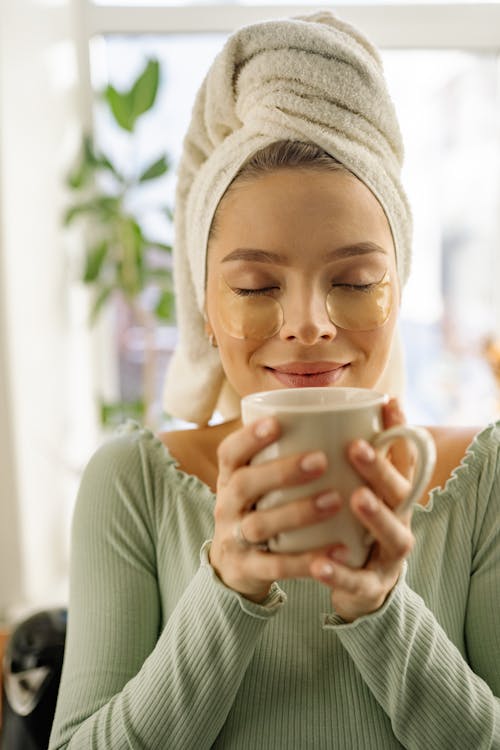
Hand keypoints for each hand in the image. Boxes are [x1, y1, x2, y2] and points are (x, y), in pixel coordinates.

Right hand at [209, 417, 342, 602]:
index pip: (229, 452)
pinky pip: (275, 567)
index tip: (277, 422)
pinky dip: (306, 561)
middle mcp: (227, 506)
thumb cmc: (262, 508)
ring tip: (335, 500)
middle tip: (321, 460)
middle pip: (244, 484)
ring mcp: (234, 539)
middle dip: (282, 471)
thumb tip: (342, 414)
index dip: (248, 437)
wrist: (235, 566)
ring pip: (259, 525)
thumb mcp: (260, 482)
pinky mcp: (247, 570)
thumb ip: (285, 453)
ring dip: (297, 512)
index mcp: (230, 478)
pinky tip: (338, 550)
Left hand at [309, 399, 415, 621]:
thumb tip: (317, 411)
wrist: (359, 591)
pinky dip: (340, 574)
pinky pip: (359, 583)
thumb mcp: (352, 492)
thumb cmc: (353, 529)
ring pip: (394, 536)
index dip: (399, 432)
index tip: (388, 403)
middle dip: (380, 470)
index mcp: (394, 497)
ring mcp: (390, 557)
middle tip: (356, 448)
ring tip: (355, 498)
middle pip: (401, 494)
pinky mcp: (372, 588)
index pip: (404, 460)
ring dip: (376, 516)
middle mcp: (400, 522)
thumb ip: (343, 461)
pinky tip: (318, 563)